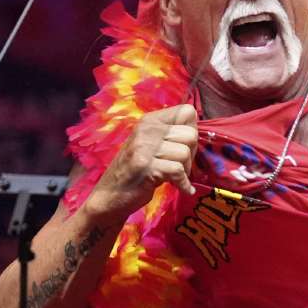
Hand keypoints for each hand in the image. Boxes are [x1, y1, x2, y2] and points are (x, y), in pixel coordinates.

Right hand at [84, 104, 198, 218]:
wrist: (109, 195)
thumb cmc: (136, 170)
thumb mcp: (150, 144)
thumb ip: (170, 135)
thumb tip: (197, 133)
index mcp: (150, 120)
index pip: (187, 111)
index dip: (192, 131)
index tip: (183, 146)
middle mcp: (146, 129)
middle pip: (191, 135)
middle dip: (192, 154)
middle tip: (180, 165)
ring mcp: (144, 148)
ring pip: (185, 153)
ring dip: (186, 170)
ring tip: (174, 177)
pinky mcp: (146, 167)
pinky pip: (178, 171)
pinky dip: (184, 184)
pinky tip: (182, 189)